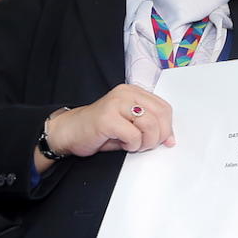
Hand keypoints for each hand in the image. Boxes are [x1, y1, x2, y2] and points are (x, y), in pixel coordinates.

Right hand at [39, 85, 174, 168]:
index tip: (166, 141)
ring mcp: (116, 104)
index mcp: (133, 92)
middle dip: (158, 136)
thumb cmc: (100, 130)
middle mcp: (126, 93)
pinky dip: (132, 145)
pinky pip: (133, 135)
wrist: (68, 132)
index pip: (164, 108)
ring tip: (134, 145)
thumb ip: (149, 127)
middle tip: (146, 145)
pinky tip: (123, 144)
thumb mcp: (129, 125)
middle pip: (160, 115)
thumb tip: (170, 139)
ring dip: (145, 142)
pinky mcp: (107, 118)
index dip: (168, 127)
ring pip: (150, 124)